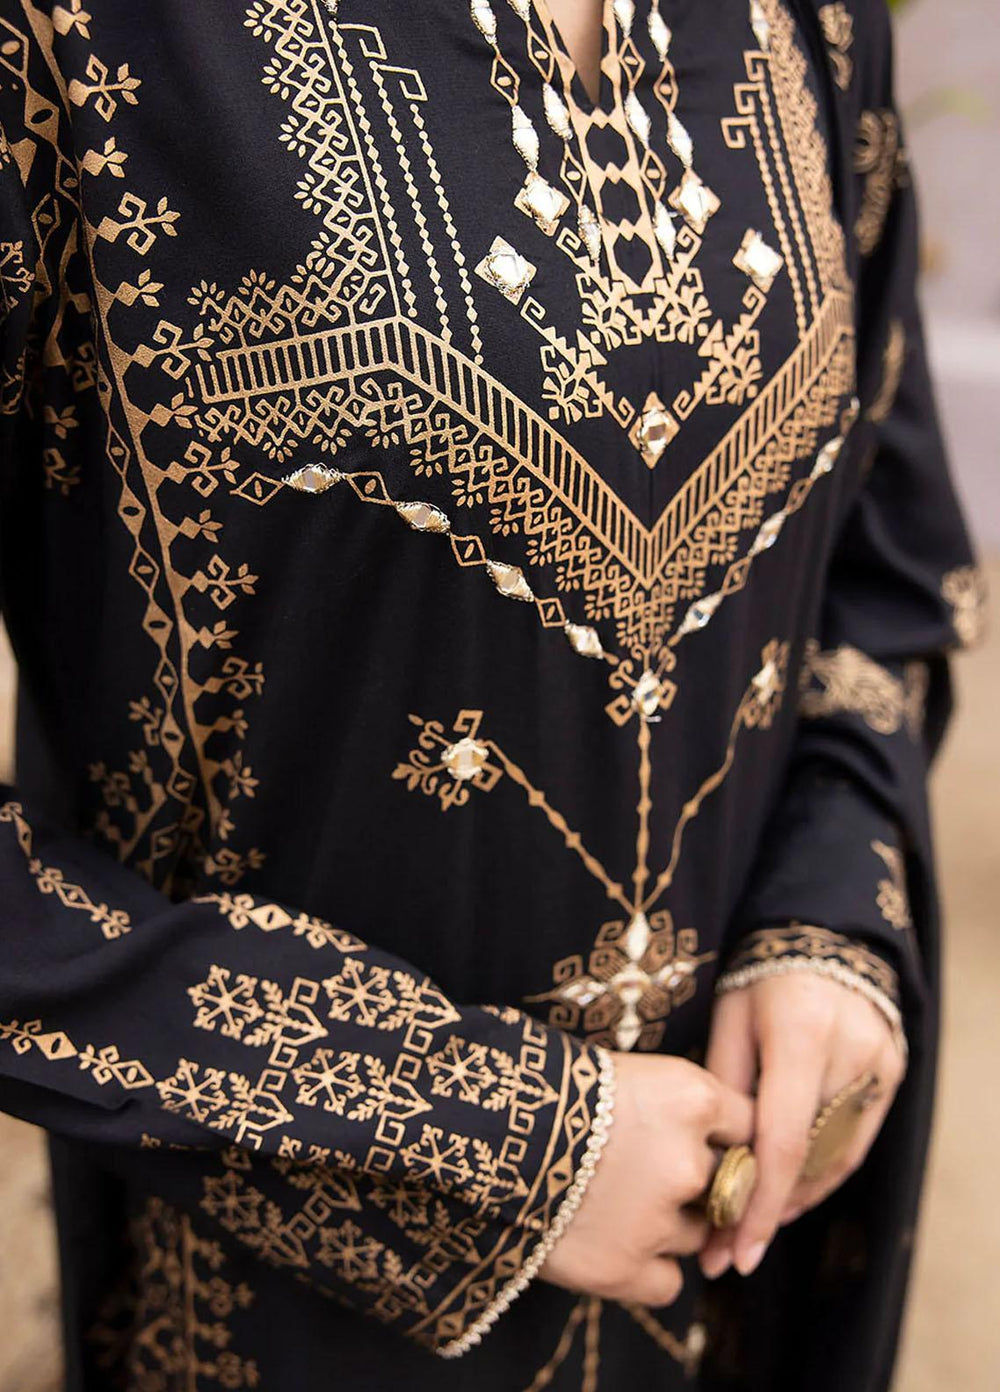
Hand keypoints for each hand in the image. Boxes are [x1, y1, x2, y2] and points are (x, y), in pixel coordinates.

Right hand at [540, 1053, 753, 1305]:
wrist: (477, 1128)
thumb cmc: (546, 1088)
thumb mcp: (625, 1072)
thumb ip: (679, 1106)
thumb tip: (719, 1138)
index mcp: (691, 1097)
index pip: (748, 1123)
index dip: (727, 1135)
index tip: (711, 1140)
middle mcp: (687, 1160)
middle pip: (727, 1184)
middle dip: (698, 1183)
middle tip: (648, 1168)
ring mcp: (658, 1219)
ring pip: (699, 1235)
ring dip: (670, 1224)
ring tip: (615, 1200)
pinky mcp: (625, 1269)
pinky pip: (668, 1282)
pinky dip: (647, 1269)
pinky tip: (612, 1240)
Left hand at [700, 972, 905, 1280]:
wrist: (820, 937)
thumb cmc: (758, 978)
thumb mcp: (728, 1021)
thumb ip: (725, 1089)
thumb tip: (712, 1165)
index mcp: (802, 1033)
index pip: (783, 1138)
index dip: (760, 1203)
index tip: (735, 1251)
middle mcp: (851, 1052)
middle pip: (811, 1157)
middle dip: (768, 1211)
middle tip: (728, 1252)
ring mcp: (880, 1064)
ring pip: (836, 1158)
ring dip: (795, 1200)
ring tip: (750, 1230)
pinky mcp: (893, 1073)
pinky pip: (855, 1140)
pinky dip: (822, 1173)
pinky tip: (789, 1196)